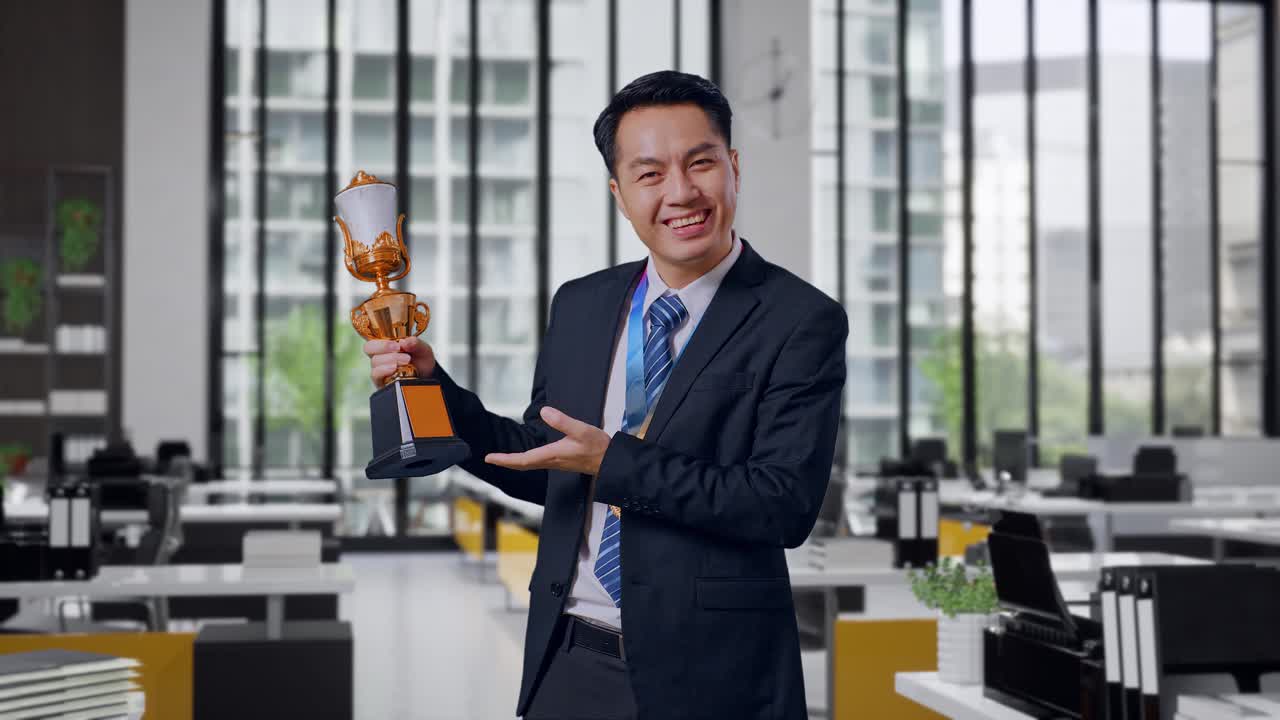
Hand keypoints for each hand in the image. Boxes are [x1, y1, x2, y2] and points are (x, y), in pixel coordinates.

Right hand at [364, 336, 435, 386]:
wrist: (427, 378)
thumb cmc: (421, 361)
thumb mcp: (423, 349)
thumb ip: (415, 343)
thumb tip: (404, 341)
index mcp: (386, 345)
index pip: (373, 339)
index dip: (381, 341)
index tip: (397, 344)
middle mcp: (380, 357)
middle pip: (368, 348)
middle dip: (383, 347)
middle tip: (399, 349)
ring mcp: (379, 370)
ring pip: (374, 361)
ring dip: (390, 359)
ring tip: (406, 361)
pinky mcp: (381, 381)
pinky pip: (376, 376)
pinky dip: (384, 370)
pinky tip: (394, 369)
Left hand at [485, 406, 611, 475]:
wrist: (612, 461)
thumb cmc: (598, 447)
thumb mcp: (581, 430)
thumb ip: (563, 421)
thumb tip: (545, 412)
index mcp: (552, 454)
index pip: (522, 460)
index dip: (504, 459)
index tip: (489, 458)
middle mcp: (551, 461)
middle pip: (523, 465)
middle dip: (505, 462)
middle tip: (490, 459)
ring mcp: (556, 462)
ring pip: (529, 464)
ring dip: (514, 462)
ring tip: (503, 457)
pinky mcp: (561, 461)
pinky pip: (537, 462)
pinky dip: (525, 460)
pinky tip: (526, 456)